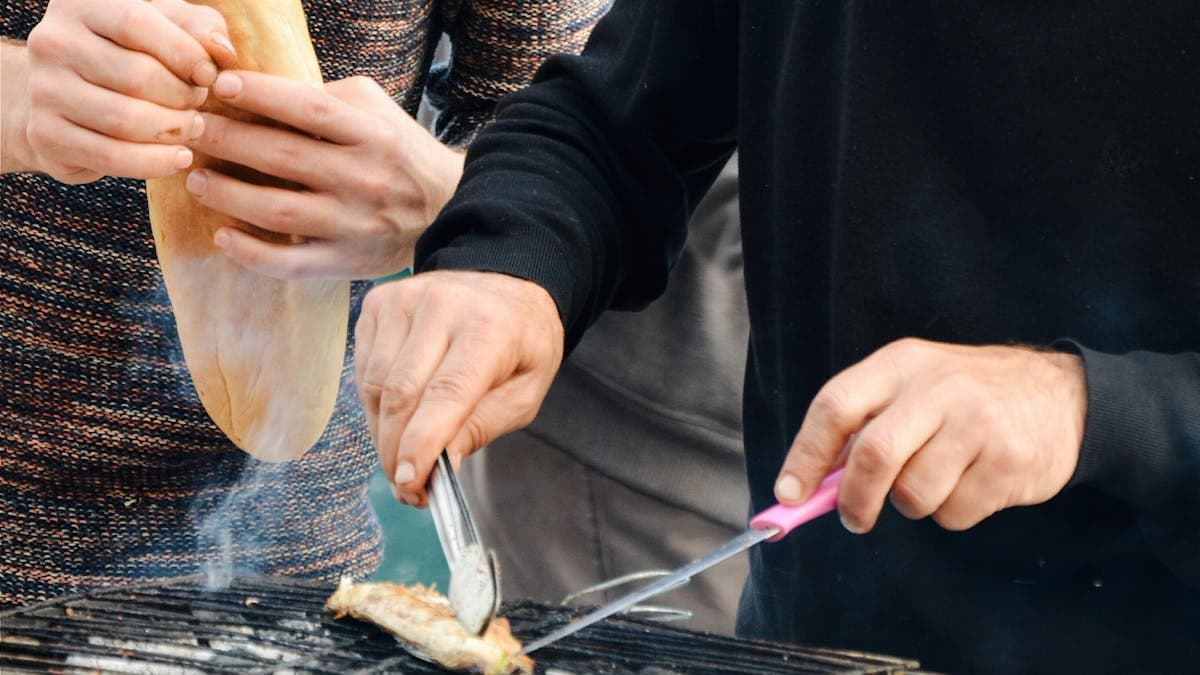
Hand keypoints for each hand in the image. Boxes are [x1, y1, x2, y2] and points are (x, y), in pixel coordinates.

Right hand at [4, 0, 235, 181]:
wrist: (68, 97)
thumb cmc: (132, 55)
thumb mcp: (167, 28)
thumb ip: (200, 28)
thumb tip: (223, 53)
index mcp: (80, 4)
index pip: (137, 23)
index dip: (184, 53)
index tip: (209, 75)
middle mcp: (52, 41)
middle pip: (136, 77)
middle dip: (182, 97)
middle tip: (197, 104)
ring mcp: (43, 89)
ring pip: (126, 120)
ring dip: (173, 131)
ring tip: (192, 128)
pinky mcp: (46, 134)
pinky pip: (112, 156)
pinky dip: (156, 162)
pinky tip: (179, 157)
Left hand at [185, 71, 466, 279]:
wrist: (447, 208)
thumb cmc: (399, 153)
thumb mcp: (377, 111)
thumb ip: (328, 99)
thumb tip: (262, 95)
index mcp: (372, 136)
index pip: (309, 110)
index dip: (260, 95)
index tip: (220, 86)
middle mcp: (364, 179)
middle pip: (283, 157)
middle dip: (227, 140)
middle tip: (190, 129)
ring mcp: (355, 225)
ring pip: (278, 212)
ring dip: (228, 194)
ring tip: (196, 179)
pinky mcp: (348, 261)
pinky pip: (291, 264)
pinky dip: (251, 253)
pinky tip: (223, 236)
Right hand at [354, 271, 563, 505]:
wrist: (508, 285)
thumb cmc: (521, 343)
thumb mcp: (525, 392)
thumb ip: (481, 427)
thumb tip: (440, 465)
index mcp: (489, 328)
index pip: (445, 393)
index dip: (421, 443)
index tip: (410, 483)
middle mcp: (442, 306)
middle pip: (401, 394)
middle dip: (397, 451)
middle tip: (408, 487)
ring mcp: (404, 299)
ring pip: (375, 385)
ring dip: (383, 433)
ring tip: (404, 456)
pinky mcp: (379, 302)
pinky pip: (363, 369)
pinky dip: (375, 404)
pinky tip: (397, 416)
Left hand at [776, 338, 1086, 531]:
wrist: (1061, 395)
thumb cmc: (965, 399)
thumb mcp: (912, 388)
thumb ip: (862, 427)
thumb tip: (807, 486)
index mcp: (900, 363)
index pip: (836, 405)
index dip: (805, 454)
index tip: (788, 494)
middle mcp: (938, 386)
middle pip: (874, 455)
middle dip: (854, 499)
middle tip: (853, 518)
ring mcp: (977, 422)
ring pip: (914, 493)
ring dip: (913, 505)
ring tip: (937, 480)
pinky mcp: (1009, 460)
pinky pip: (955, 513)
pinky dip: (952, 513)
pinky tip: (973, 483)